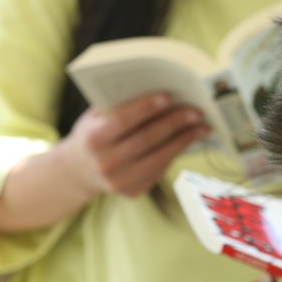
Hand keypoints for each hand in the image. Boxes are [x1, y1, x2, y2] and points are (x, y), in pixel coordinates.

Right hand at [60, 92, 208, 199]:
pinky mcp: (133, 192)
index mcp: (93, 139)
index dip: (145, 108)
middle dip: (174, 123)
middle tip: (196, 110)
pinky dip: (176, 153)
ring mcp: (119, 181)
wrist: (79, 171)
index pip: (122, 121)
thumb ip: (118, 105)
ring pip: (158, 158)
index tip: (168, 96)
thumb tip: (158, 89)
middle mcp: (105, 163)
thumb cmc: (93, 133)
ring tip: (202, 126)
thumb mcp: (95, 117)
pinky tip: (190, 140)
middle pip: (146, 140)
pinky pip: (159, 170)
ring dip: (184, 140)